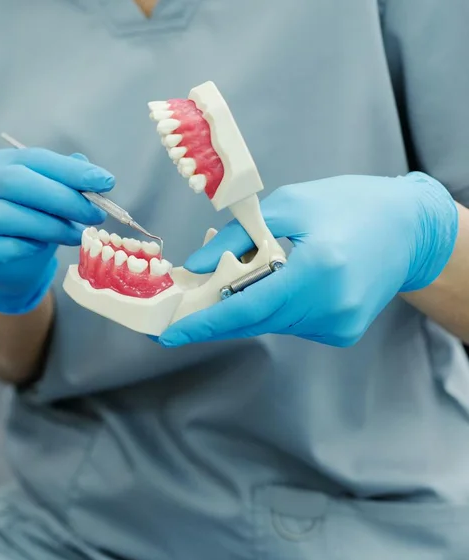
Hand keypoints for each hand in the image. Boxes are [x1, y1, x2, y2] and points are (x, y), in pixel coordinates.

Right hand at [0, 148, 111, 313]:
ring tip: (74, 235)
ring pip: (3, 214)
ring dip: (46, 225)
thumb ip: (68, 186)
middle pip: (14, 181)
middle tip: (94, 214)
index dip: (71, 171)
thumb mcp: (53, 202)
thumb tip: (93, 177)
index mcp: (1, 163)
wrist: (9, 269)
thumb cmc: (33, 227)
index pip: (36, 159)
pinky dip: (19, 247)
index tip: (106, 182)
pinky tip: (39, 249)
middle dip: (60, 197)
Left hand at [159, 172, 458, 346]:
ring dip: (241, 308)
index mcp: (319, 270)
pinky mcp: (341, 333)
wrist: (409, 228)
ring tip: (224, 284)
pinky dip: (270, 308)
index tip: (169, 335)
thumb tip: (195, 267)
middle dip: (212, 317)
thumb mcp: (288, 206)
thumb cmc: (348, 206)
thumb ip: (237, 237)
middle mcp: (330, 306)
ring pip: (269, 324)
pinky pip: (288, 324)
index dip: (206, 323)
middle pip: (253, 321)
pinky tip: (272, 284)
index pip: (249, 307)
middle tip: (173, 314)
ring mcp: (338, 325)